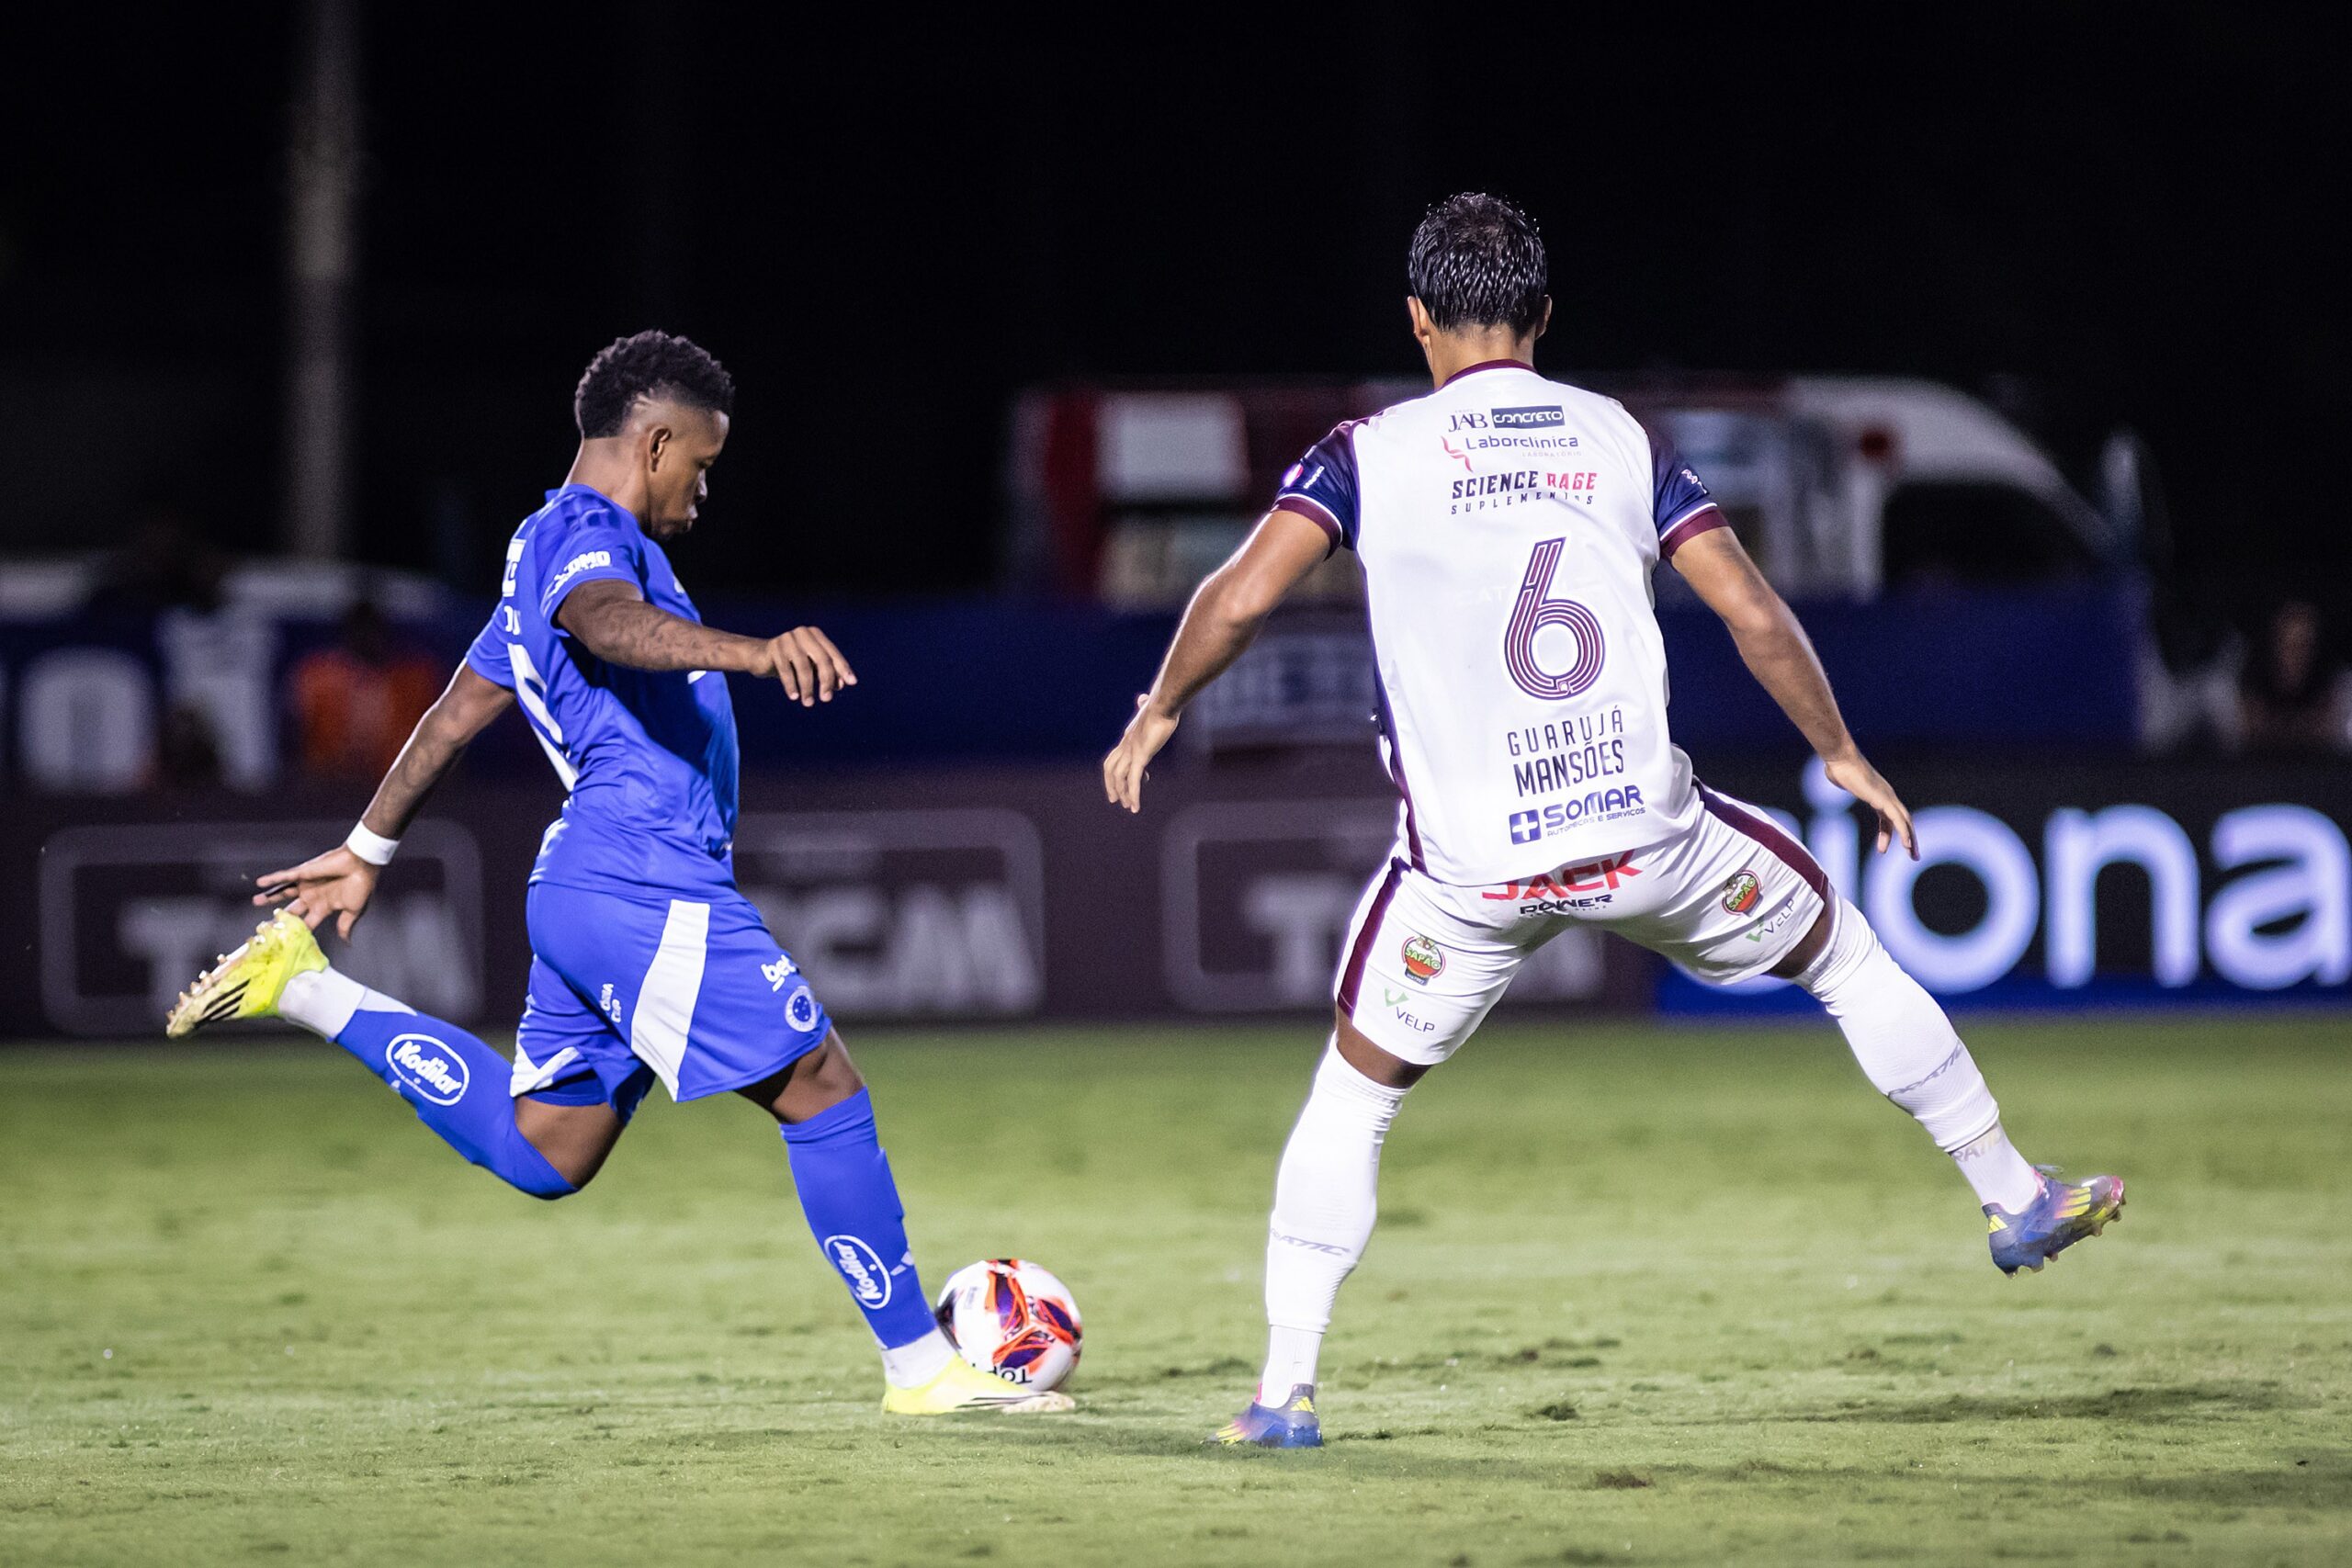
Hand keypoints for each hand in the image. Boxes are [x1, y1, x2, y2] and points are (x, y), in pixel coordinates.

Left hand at [253, 845, 381, 938]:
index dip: (296, 933)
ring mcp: (306, 885)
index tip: (285, 942)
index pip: (305, 924)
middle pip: (290, 911)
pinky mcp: (303, 874)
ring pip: (283, 893)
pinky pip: (284, 877)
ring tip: (256, 901)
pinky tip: (261, 883)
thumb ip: (345, 925)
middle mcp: (312, 897)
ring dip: (270, 897)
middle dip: (278, 918)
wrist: (362, 866)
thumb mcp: (353, 910)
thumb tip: (346, 942)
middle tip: (265, 926)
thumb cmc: (361, 886)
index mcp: (323, 907)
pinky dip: (272, 880)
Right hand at [755, 626, 856, 706]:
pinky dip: (791, 685)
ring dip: (807, 687)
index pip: (833, 654)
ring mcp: (788, 638)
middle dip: (826, 680)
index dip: (843, 668)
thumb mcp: (810, 669)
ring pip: (804, 666)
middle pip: (821, 659)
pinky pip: (786, 669)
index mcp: (816, 635)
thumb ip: (826, 674)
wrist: (761, 657)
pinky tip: (794, 696)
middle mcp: (804, 633)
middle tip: (826, 699)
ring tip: (808, 703)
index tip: (851, 683)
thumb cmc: (791, 664)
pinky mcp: (774, 647)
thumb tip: (840, 685)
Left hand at [1103, 695, 1179, 812]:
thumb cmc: (1161, 704)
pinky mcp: (1140, 756)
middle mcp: (1126, 745)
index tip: (1139, 779)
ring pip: (1120, 778)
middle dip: (1112, 784)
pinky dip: (1133, 795)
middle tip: (1115, 800)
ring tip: (1128, 807)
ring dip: (1123, 794)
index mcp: (1128, 737)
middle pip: (1111, 768)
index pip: (1117, 756)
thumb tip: (1143, 698)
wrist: (1164, 703)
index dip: (1119, 770)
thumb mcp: (1151, 707)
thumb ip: (1146, 705)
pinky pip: (1133, 780)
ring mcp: (1131, 751)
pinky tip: (1135, 807)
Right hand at [1823, 749, 1917, 858]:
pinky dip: (1904, 833)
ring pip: (1905, 821)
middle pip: (1902, 819)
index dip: (1888, 834)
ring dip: (1911, 839)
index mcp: (1878, 793)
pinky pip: (1898, 820)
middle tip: (1913, 854)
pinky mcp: (1884, 800)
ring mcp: (1887, 797)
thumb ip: (1841, 779)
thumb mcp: (1840, 777)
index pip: (1888, 817)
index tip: (1883, 849)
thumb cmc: (1837, 766)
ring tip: (1913, 855)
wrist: (1841, 758)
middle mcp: (1886, 795)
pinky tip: (1907, 846)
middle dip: (1908, 837)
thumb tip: (1833, 773)